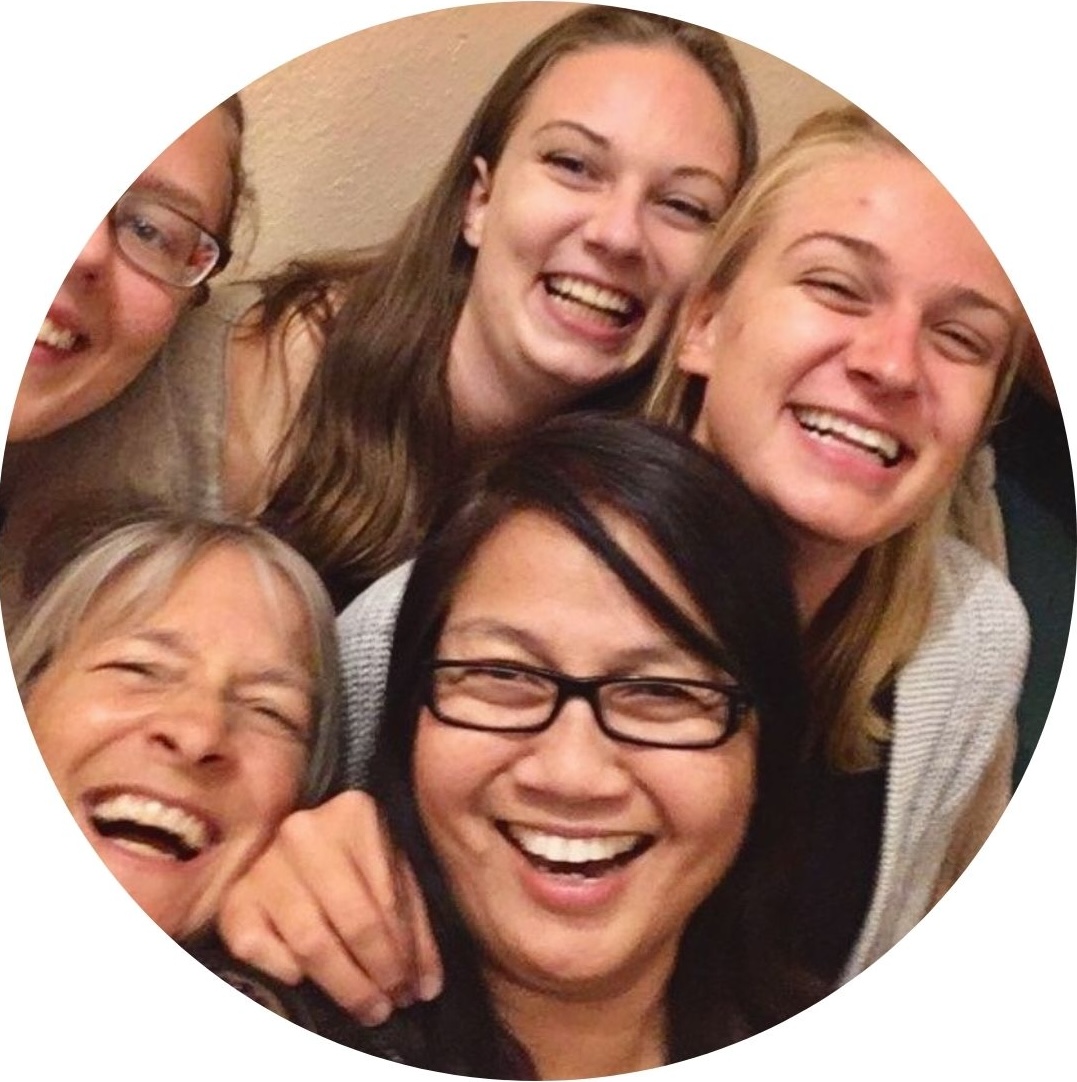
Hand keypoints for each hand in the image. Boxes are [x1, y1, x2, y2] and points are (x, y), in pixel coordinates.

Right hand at [216, 790, 442, 1024]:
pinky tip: (303, 979)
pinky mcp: (234, 898)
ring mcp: (265, 864)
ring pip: (310, 942)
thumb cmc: (353, 857)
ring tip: (365, 1008)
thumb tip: (426, 986)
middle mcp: (305, 834)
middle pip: (350, 922)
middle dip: (374, 974)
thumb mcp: (392, 872)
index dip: (401, 954)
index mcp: (354, 815)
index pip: (386, 900)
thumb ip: (412, 924)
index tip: (412, 990)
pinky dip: (282, 969)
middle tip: (387, 1007)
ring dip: (342, 984)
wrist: (290, 835)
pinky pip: (256, 948)